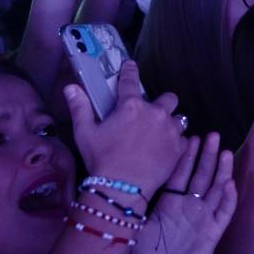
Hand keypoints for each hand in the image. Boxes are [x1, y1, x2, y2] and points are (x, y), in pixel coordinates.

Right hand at [64, 61, 185, 196]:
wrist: (122, 188)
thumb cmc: (101, 160)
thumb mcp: (84, 133)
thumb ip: (80, 108)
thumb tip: (70, 87)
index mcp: (131, 106)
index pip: (130, 81)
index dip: (130, 72)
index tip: (131, 66)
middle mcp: (155, 113)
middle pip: (168, 98)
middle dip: (162, 103)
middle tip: (151, 115)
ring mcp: (170, 130)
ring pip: (178, 118)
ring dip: (170, 123)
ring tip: (159, 134)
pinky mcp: (179, 147)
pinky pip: (183, 138)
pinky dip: (176, 142)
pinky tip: (165, 149)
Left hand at [130, 133, 237, 253]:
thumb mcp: (137, 225)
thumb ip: (139, 203)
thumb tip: (130, 178)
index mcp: (170, 202)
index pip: (181, 173)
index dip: (186, 156)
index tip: (189, 137)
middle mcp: (189, 206)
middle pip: (201, 175)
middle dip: (206, 155)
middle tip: (211, 135)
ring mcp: (203, 217)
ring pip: (216, 188)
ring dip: (221, 171)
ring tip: (224, 151)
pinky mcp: (214, 231)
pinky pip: (224, 212)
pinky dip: (228, 198)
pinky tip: (229, 183)